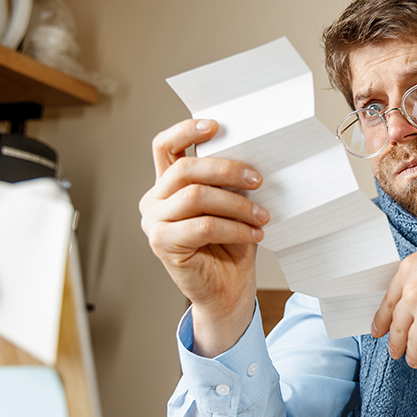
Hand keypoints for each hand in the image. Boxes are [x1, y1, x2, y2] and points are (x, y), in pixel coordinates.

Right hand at [139, 119, 268, 355]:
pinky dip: (234, 228)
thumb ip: (229, 182)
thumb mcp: (232, 206)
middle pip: (185, 169)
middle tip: (258, 180)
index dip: (186, 130)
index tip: (217, 125)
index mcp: (167, 184)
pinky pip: (202, 226)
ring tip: (262, 216)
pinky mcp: (163, 244)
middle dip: (227, 170)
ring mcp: (154, 222)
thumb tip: (251, 155)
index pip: (165, 146)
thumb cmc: (231, 246)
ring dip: (237, 204)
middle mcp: (154, 200)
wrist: (228, 291)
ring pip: (196, 196)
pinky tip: (254, 234)